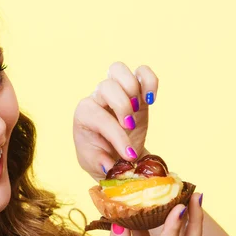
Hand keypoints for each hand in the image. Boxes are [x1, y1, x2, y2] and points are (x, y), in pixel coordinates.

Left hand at [73, 62, 158, 180]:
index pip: (99, 117)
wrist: (112, 153)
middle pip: (107, 86)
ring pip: (118, 69)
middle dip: (122, 106)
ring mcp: (117, 91)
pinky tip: (150, 100)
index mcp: (84, 114)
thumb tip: (108, 165)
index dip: (116, 135)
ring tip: (137, 108)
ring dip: (132, 88)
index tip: (129, 154)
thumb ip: (99, 163)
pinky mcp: (136, 91)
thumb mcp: (94, 163)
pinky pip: (142, 71)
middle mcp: (97, 98)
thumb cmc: (100, 156)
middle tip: (130, 125)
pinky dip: (149, 81)